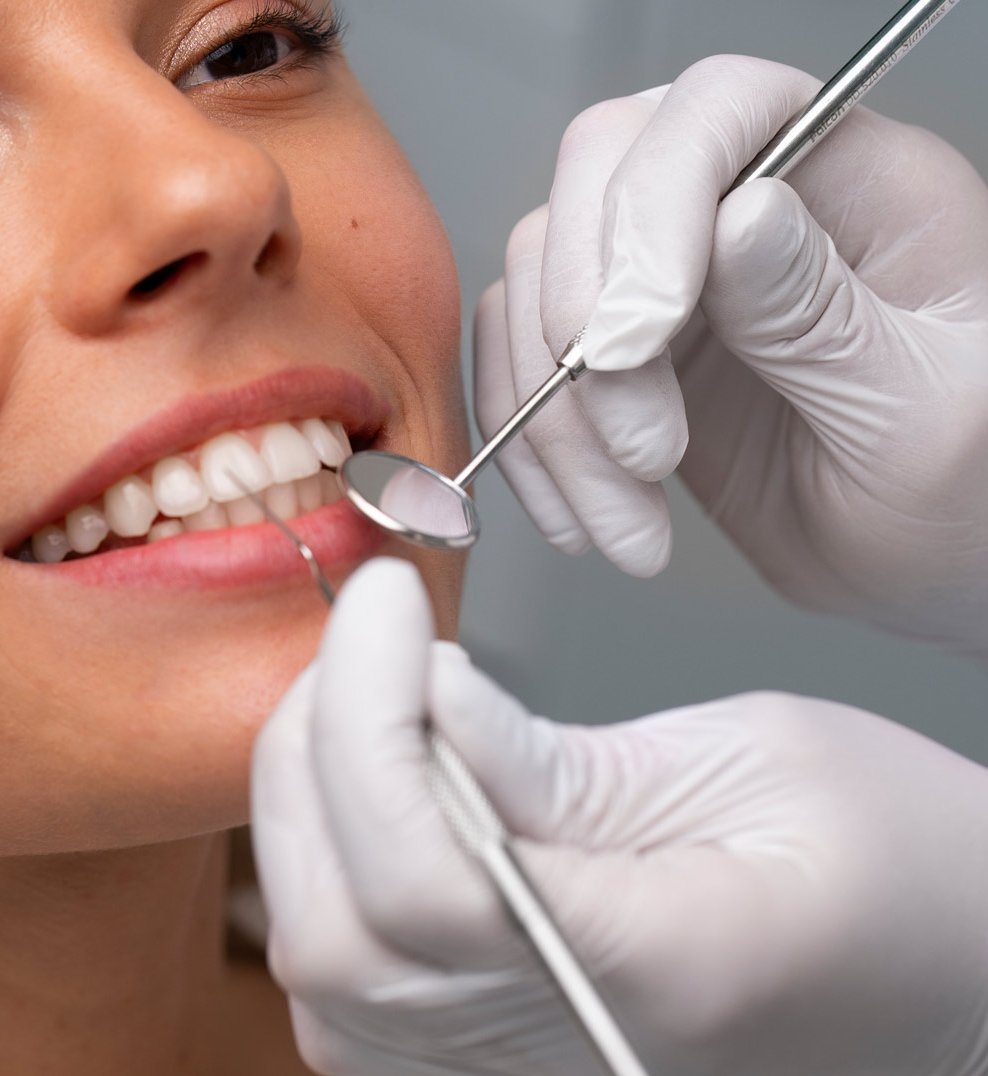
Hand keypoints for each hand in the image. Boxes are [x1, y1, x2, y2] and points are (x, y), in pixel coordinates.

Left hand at [252, 559, 987, 1075]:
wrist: (946, 978)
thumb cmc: (897, 856)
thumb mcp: (756, 758)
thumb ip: (562, 758)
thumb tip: (419, 700)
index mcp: (659, 971)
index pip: (429, 883)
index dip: (369, 727)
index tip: (386, 605)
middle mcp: (565, 1050)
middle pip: (341, 941)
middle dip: (317, 757)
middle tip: (365, 637)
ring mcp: (521, 1072)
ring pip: (321, 975)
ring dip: (305, 812)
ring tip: (359, 698)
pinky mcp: (495, 1056)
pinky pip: (346, 991)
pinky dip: (324, 870)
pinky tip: (370, 783)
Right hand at [476, 56, 987, 656]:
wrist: (927, 569)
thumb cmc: (965, 487)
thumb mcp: (921, 409)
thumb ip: (824, 313)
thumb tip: (735, 216)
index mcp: (851, 183)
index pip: (716, 114)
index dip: (652, 210)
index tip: (639, 341)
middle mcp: (744, 211)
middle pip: (592, 190)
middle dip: (587, 335)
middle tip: (644, 452)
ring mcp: (671, 289)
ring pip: (539, 294)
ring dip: (555, 422)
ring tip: (628, 519)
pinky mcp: (621, 366)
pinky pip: (523, 373)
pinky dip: (530, 452)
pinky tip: (587, 518)